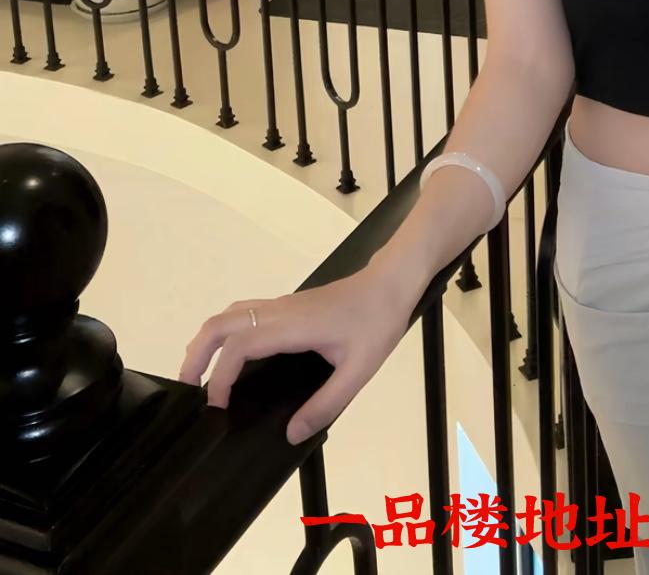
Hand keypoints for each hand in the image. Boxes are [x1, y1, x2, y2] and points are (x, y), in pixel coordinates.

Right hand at [178, 265, 412, 444]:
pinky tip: (232, 357)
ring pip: (230, 314)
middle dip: (196, 354)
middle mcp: (279, 311)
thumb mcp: (358, 371)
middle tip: (188, 390)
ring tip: (201, 376)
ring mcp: (282, 305)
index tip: (217, 408)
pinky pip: (244, 314)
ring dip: (207, 341)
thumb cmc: (377, 322)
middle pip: (220, 323)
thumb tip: (291, 434)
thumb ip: (326, 404)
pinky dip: (225, 334)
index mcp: (291, 326)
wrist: (391, 283)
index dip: (220, 377)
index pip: (239, 347)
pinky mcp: (288, 305)